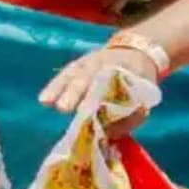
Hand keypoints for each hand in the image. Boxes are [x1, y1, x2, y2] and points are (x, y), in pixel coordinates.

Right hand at [38, 37, 165, 125]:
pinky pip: (64, 74)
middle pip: (87, 77)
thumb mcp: (145, 96)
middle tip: (63, 108)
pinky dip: (54, 86)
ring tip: (46, 102)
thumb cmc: (138, 81)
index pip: (109, 84)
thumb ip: (131, 116)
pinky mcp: (77, 65)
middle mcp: (103, 64)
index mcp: (123, 70)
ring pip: (73, 73)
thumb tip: (109, 136)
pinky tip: (43, 100)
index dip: (98, 96)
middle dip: (74, 92)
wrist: (134, 53)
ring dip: (59, 88)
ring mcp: (89, 62)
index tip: (86, 111)